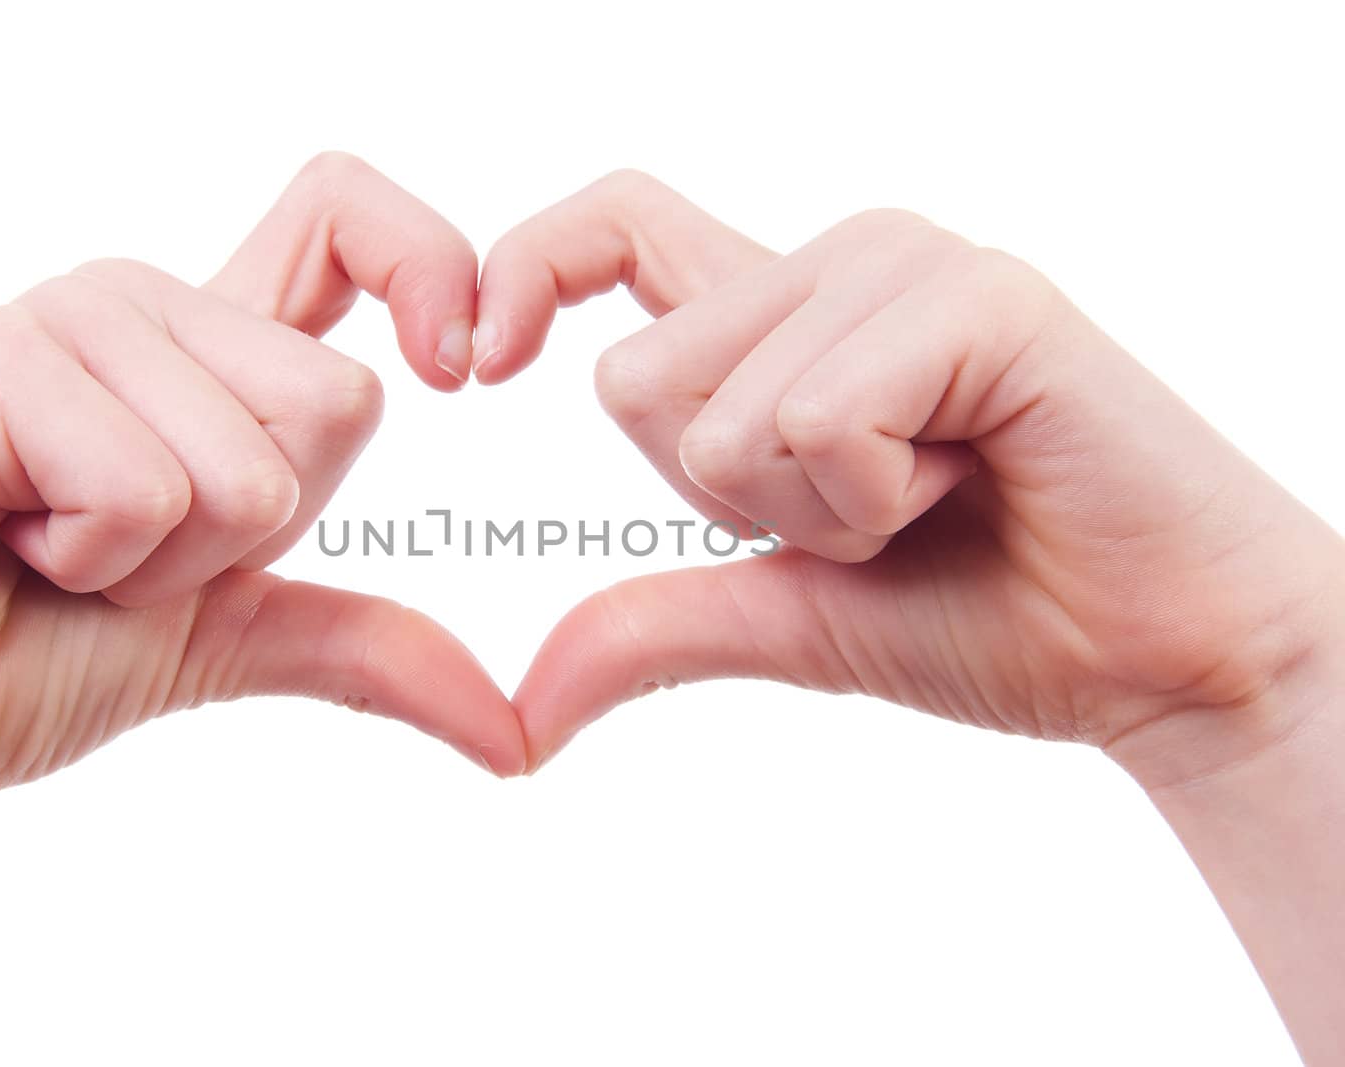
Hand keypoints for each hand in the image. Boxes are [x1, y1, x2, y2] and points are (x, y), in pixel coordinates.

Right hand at [0, 152, 525, 826]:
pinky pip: (146, 488)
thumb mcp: (237, 637)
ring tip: (52, 549)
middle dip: (254, 536)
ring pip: (253, 467)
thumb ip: (370, 646)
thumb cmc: (38, 655)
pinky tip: (6, 544)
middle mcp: (141, 304)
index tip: (464, 370)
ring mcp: (63, 321)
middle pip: (342, 403)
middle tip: (122, 550)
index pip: (348, 217)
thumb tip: (517, 737)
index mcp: (207, 341)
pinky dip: (94, 566)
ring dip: (164, 565)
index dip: (432, 266)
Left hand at [477, 172, 1343, 786]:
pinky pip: (818, 415)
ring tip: (936, 495)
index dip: (525, 270)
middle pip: (633, 378)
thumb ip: (655, 624)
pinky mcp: (979, 299)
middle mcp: (835, 265)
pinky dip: (872, 498)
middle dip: (730, 503)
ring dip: (815, 511)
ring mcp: (906, 268)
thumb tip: (522, 709)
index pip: (614, 226)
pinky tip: (975, 480)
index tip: (475, 366)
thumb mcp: (786, 617)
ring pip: (719, 409)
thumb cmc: (985, 615)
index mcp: (784, 319)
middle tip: (873, 510)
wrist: (1158, 657)